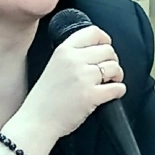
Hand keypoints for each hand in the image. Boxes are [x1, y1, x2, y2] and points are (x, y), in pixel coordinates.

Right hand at [14, 26, 125, 143]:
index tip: (106, 49)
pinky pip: (117, 87)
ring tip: (110, 83)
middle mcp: (73, 60)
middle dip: (112, 61)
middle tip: (107, 72)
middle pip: (108, 50)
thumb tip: (98, 51)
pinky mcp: (91, 95)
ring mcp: (83, 77)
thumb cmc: (44, 99)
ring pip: (115, 67)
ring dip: (117, 76)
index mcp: (63, 50)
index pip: (93, 32)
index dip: (105, 40)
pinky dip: (119, 90)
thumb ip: (71, 56)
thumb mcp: (53, 66)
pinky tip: (112, 94)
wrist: (36, 122)